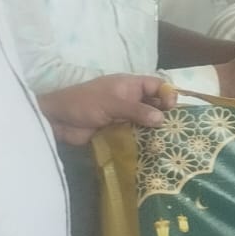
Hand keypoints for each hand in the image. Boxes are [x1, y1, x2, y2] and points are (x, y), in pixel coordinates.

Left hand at [38, 74, 172, 143]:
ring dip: (155, 130)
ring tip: (168, 143)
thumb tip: (162, 119)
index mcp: (130, 85)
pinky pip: (136, 135)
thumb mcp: (112, 103)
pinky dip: (144, 141)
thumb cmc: (84, 102)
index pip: (157, 85)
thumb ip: (137, 110)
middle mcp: (131, 99)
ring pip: (147, 122)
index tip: (172, 107)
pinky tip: (153, 150)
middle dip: (165, 115)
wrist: (58, 120)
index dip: (167, 94)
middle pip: (155, 104)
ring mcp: (125, 116)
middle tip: (176, 129)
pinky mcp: (118, 131)